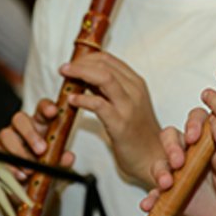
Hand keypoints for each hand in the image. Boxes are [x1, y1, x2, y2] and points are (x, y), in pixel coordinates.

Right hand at [0, 99, 74, 182]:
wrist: (30, 187)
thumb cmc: (44, 167)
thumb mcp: (56, 164)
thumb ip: (62, 159)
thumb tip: (68, 157)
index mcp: (40, 124)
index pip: (41, 109)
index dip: (46, 107)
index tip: (54, 112)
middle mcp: (21, 128)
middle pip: (20, 118)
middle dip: (30, 134)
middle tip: (42, 150)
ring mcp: (6, 139)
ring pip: (5, 135)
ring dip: (19, 152)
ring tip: (31, 169)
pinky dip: (11, 168)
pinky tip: (21, 176)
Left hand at [60, 50, 161, 185]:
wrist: (152, 158)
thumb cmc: (138, 132)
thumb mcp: (127, 104)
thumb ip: (109, 89)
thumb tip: (86, 76)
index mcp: (136, 83)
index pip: (108, 59)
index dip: (87, 58)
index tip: (72, 63)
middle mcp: (134, 90)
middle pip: (104, 65)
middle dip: (80, 63)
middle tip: (64, 69)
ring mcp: (129, 106)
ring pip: (103, 77)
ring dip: (80, 73)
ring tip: (65, 76)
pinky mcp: (121, 123)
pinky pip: (99, 104)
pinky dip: (83, 99)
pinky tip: (72, 100)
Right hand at [142, 109, 215, 215]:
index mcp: (211, 144)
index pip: (198, 122)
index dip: (193, 124)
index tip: (194, 136)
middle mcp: (193, 155)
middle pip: (172, 138)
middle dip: (172, 146)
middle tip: (178, 161)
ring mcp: (181, 174)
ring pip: (161, 163)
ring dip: (160, 170)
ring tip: (166, 183)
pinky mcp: (173, 195)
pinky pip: (157, 194)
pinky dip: (151, 198)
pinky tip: (149, 203)